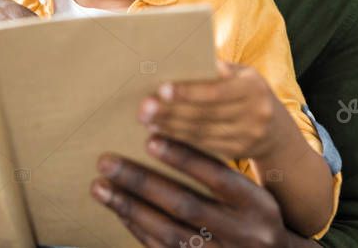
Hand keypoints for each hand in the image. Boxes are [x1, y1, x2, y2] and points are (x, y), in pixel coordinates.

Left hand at [91, 137, 299, 246]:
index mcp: (256, 204)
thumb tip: (177, 124)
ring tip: (101, 187)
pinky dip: (138, 229)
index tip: (150, 138)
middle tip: (107, 162)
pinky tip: (119, 210)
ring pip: (168, 232)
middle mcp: (240, 232)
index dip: (183, 157)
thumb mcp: (254, 189)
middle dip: (141, 182)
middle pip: (185, 205)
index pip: (217, 176)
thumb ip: (222, 163)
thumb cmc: (257, 214)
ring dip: (130, 208)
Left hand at [138, 61, 289, 160]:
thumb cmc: (248, 91)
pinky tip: (161, 133)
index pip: (215, 91)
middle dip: (171, 111)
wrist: (277, 131)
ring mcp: (247, 136)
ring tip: (147, 119)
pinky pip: (203, 146)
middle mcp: (254, 113)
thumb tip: (183, 60)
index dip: (188, 92)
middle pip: (204, 113)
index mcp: (253, 88)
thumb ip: (218, 70)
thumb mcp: (242, 75)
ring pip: (201, 132)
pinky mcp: (237, 152)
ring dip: (170, 126)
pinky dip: (179, 139)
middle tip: (144, 107)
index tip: (162, 89)